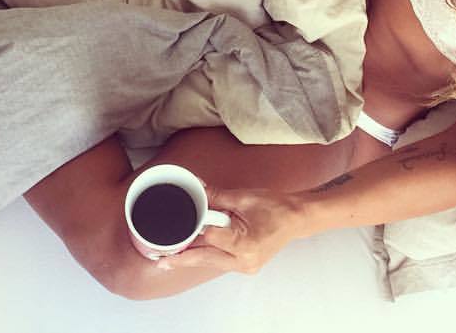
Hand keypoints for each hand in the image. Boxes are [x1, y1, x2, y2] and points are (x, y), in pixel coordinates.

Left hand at [157, 186, 306, 275]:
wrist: (296, 219)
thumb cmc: (276, 207)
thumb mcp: (244, 198)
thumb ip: (216, 197)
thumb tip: (195, 188)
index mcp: (245, 245)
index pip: (209, 237)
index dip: (193, 228)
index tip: (174, 225)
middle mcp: (244, 261)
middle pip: (206, 258)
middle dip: (182, 257)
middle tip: (159, 259)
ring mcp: (245, 266)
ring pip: (211, 262)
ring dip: (192, 257)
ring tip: (168, 259)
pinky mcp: (245, 265)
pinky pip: (220, 261)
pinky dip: (206, 255)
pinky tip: (191, 253)